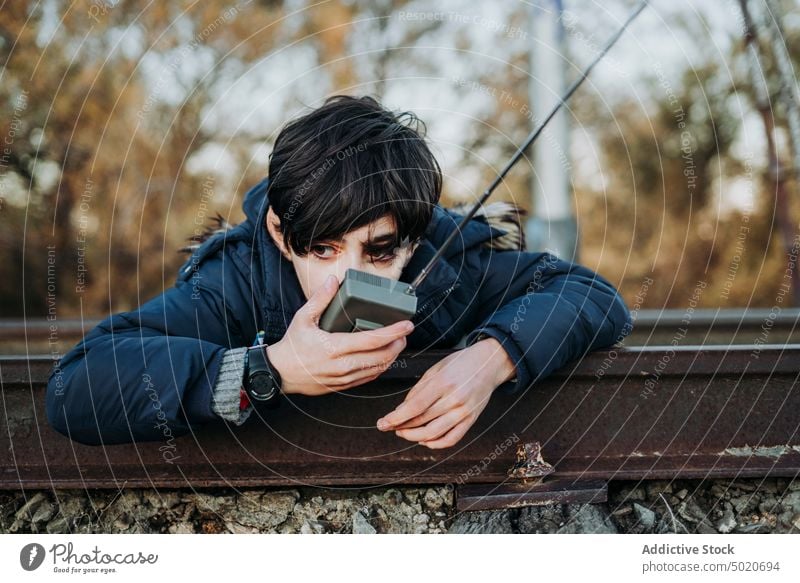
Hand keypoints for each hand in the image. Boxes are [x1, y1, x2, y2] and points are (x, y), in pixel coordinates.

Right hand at [267, 274, 414, 395]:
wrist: (280, 374)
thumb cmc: (292, 347)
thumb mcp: (302, 318)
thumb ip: (320, 299)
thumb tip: (332, 281)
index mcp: (334, 347)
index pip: (372, 339)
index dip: (393, 332)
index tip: (406, 325)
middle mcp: (342, 365)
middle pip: (381, 357)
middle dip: (397, 344)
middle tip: (404, 333)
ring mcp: (343, 378)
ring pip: (377, 370)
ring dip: (392, 357)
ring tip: (398, 344)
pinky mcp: (343, 386)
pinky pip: (368, 378)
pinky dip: (380, 368)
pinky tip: (384, 359)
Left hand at [375, 337, 515, 448]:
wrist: (490, 364)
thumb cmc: (461, 363)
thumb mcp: (436, 368)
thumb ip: (419, 389)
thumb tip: (402, 409)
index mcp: (443, 382)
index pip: (414, 407)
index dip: (396, 418)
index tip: (382, 423)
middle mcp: (455, 399)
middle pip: (422, 421)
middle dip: (401, 427)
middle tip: (389, 426)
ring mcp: (464, 412)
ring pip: (434, 434)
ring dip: (414, 437)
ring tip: (403, 432)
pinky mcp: (471, 420)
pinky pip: (452, 439)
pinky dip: (435, 444)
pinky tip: (424, 440)